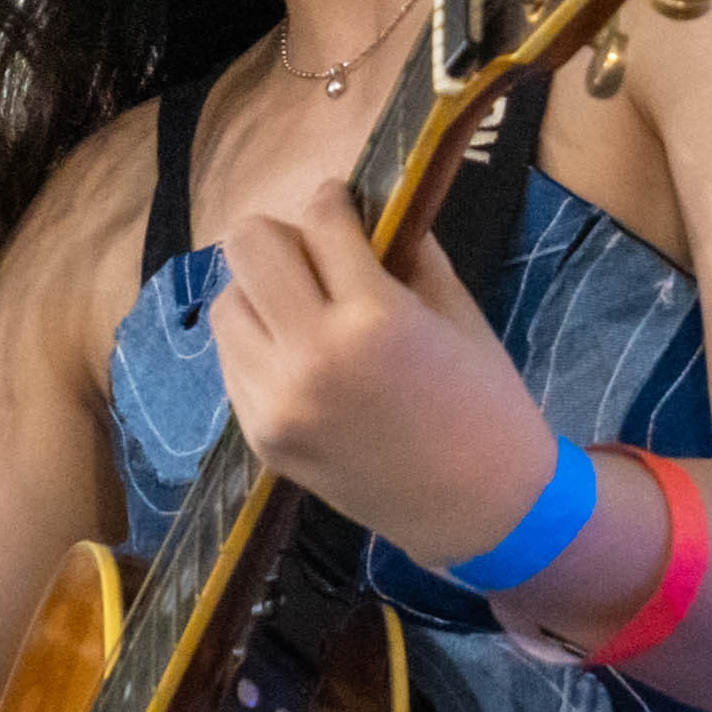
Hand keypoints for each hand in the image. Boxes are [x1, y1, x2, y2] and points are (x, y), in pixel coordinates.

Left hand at [208, 178, 559, 564]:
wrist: (481, 509)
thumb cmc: (484, 403)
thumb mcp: (456, 310)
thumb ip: (406, 250)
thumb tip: (364, 209)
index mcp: (373, 317)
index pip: (319, 220)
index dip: (333, 202)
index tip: (343, 207)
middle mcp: (311, 356)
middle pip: (247, 247)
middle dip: (284, 239)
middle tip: (317, 259)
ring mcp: (276, 402)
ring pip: (227, 303)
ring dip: (261, 294)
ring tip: (305, 312)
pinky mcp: (259, 437)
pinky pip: (232, 360)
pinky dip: (258, 344)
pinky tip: (300, 356)